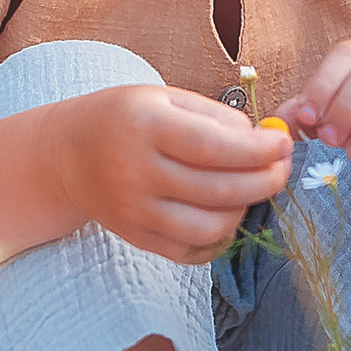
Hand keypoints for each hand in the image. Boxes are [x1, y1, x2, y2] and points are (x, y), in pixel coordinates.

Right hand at [50, 85, 293, 263]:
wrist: (66, 155)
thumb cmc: (124, 118)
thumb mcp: (164, 98)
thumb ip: (215, 117)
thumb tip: (264, 143)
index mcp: (145, 127)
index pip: (215, 148)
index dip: (258, 152)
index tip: (284, 147)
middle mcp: (136, 172)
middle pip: (218, 190)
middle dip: (264, 182)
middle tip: (281, 170)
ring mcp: (134, 211)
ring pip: (209, 227)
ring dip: (243, 211)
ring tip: (248, 191)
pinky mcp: (135, 237)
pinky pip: (191, 251)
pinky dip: (219, 238)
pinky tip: (224, 215)